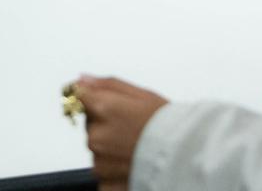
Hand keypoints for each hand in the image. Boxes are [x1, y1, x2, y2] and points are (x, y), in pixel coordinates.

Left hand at [77, 76, 167, 190]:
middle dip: (104, 122)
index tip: (98, 101)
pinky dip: (112, 167)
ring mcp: (99, 162)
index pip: (79, 98)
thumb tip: (82, 80)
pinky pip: (102, 170)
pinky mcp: (104, 182)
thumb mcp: (140, 93)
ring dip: (108, 145)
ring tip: (133, 145)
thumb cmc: (165, 122)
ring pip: (96, 147)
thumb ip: (106, 85)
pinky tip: (130, 161)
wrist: (182, 155)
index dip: (92, 98)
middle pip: (90, 123)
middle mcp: (96, 136)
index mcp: (103, 109)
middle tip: (130, 125)